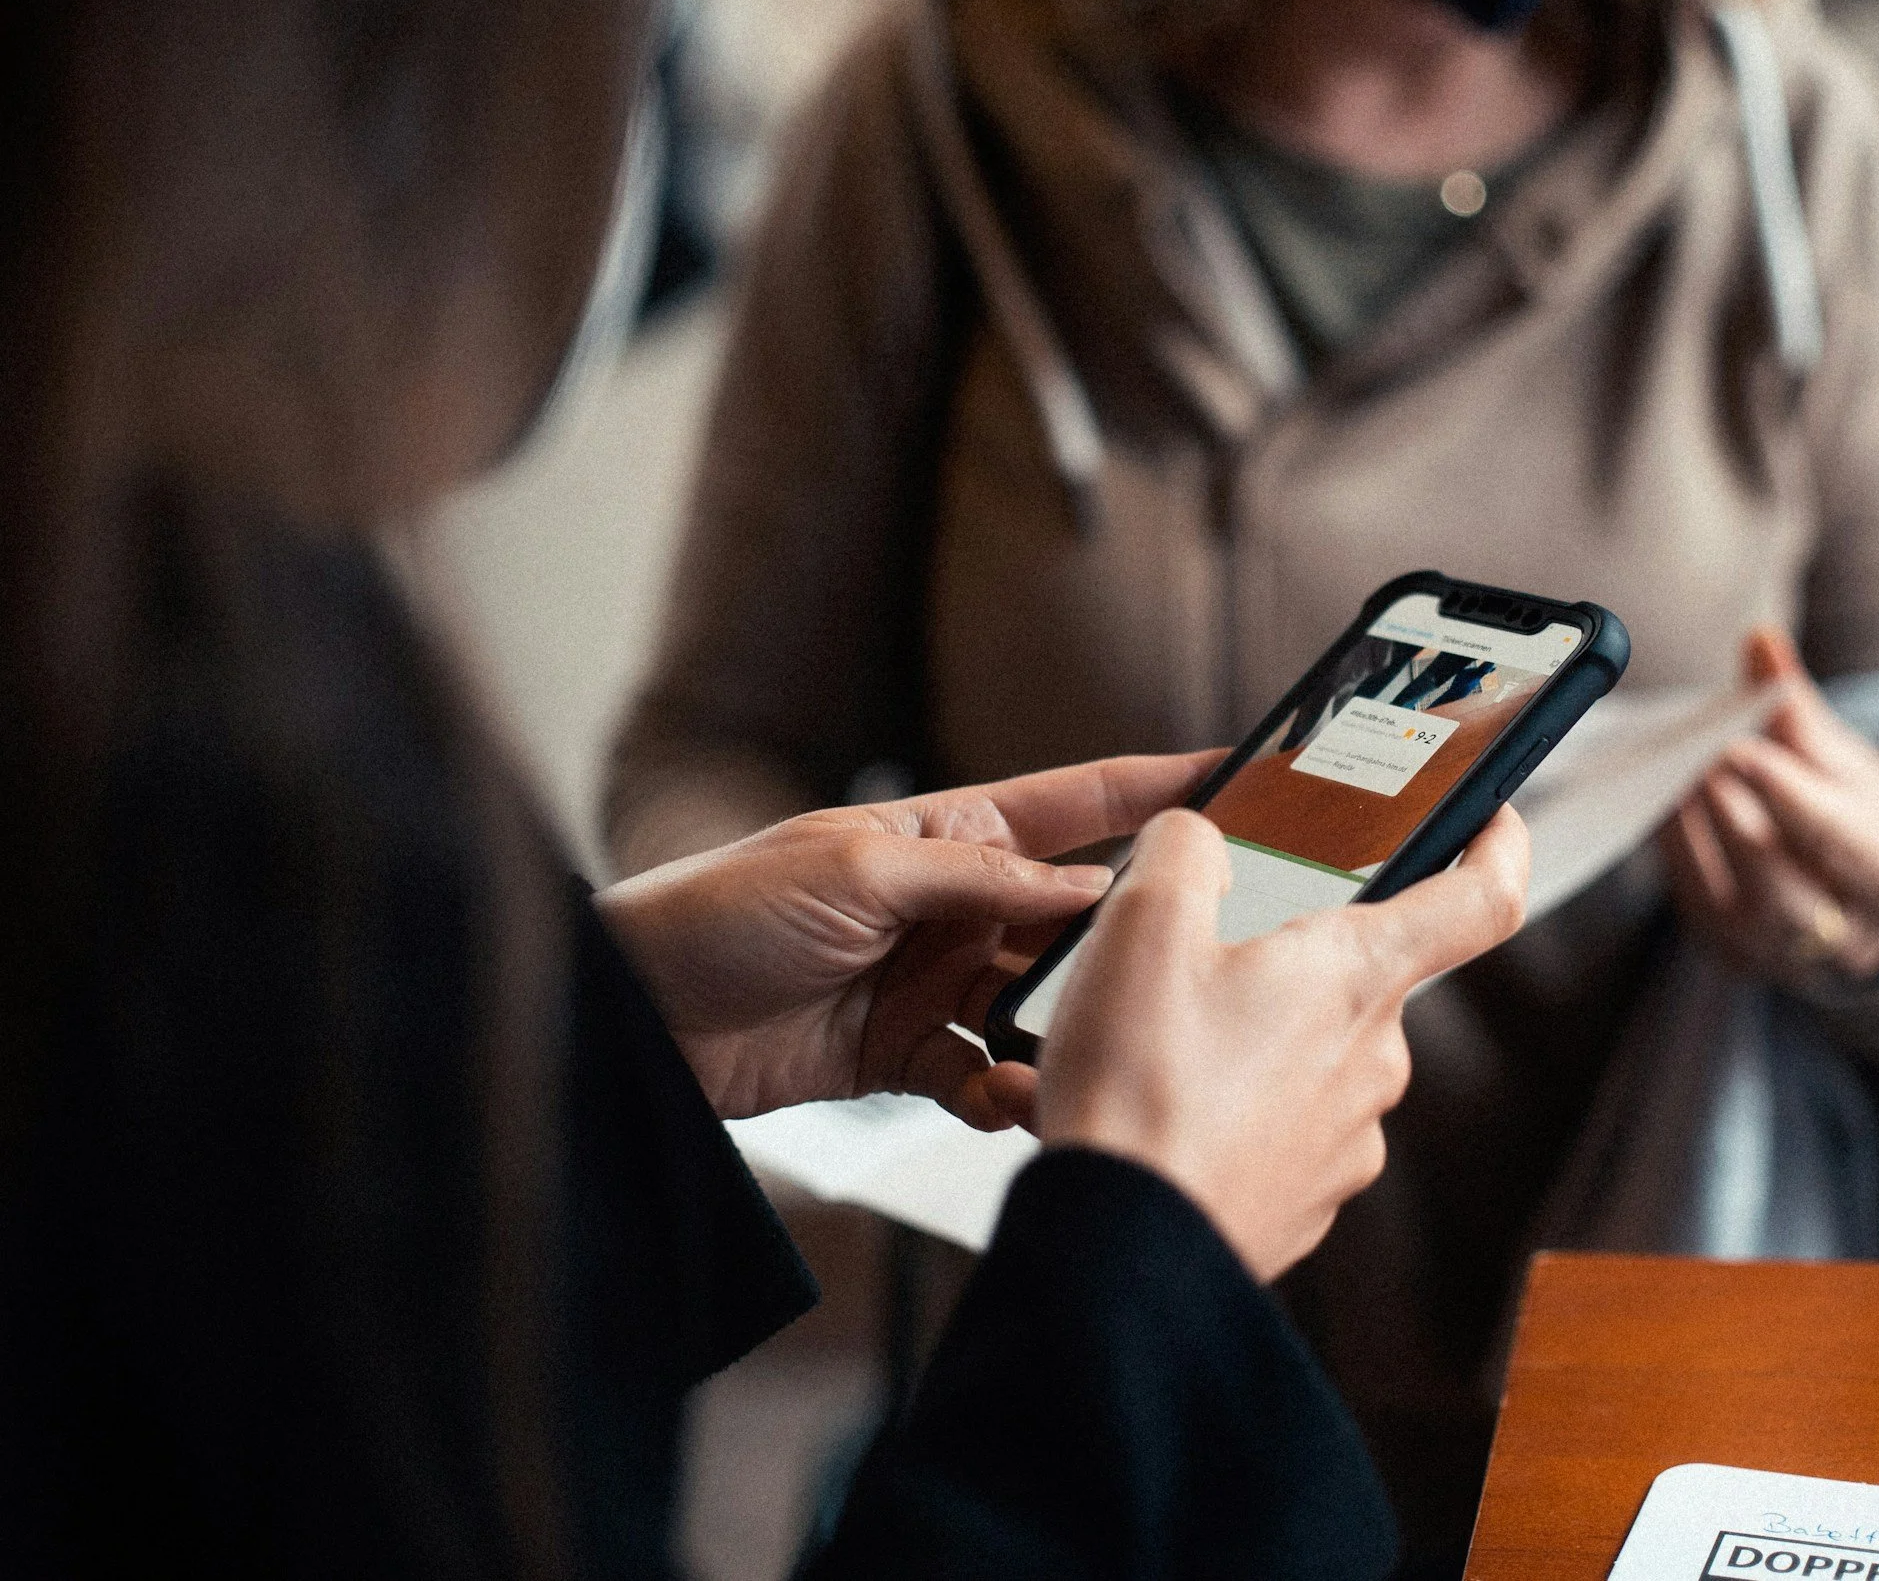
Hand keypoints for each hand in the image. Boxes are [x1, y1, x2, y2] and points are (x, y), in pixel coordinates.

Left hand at [596, 752, 1220, 1123]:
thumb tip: (1094, 894)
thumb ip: (982, 881)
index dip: (1158, 788)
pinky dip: (1008, 1095)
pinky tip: (1013, 1104)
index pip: (1080, 804)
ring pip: (1045, 1009)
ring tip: (1094, 1060)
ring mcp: (938, 984)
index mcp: (950, 833)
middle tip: (1188, 970)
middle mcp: (957, 906)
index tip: (1240, 774)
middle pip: (1077, 921)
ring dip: (1069, 1036)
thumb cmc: (723, 910)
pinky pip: (990, 1078)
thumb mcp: (860, 870)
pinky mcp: (910, 1057)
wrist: (638, 1017)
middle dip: (1130, 946)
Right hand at [1032, 805, 1529, 1281]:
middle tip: (1201, 959)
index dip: (1499, 844)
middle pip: (1358, 978)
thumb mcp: (1142, 924)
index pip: (1481, 898)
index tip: (1493, 817)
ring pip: (1313, 1057)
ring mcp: (1349, 1141)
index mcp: (1358, 975)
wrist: (1121, 1244)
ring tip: (1159, 1048)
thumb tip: (1201, 842)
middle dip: (1289, 960)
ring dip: (1251, 1041)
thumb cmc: (1140, 1085)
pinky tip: (1165, 1113)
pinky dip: (1234, 1112)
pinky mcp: (1309, 1203)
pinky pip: (1283, 1130)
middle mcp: (1377, 1060)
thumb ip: (1185, 851)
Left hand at [1659, 626, 1878, 985]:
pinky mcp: (1734, 954)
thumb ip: (1799, 712)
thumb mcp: (1850, 764)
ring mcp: (1785, 958)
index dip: (1790, 796)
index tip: (1741, 746)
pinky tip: (1660, 803)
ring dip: (1700, 838)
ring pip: (1738, 907)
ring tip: (1673, 775)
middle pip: (1789, 891)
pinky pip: (1698, 906)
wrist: (1858, 888)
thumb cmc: (1857, 815)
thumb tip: (1760, 643)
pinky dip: (1677, 853)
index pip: (1843, 843)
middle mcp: (1847, 938)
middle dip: (1739, 824)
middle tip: (1699, 760)